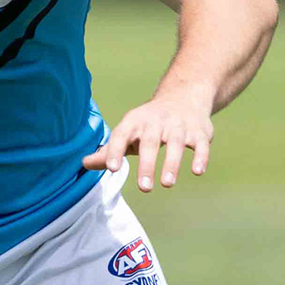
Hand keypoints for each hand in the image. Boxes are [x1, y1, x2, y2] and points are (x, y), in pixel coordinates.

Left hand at [92, 85, 216, 191]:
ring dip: (172, 163)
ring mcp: (179, 126)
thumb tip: (84, 164)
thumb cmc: (150, 123)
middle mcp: (157, 122)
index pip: (121, 135)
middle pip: (149, 142)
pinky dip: (200, 157)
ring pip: (176, 143)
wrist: (184, 96)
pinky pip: (201, 144)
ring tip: (167, 184)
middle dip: (147, 165)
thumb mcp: (129, 132)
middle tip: (144, 188)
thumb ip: (109, 150)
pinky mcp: (199, 132)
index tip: (112, 168)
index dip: (115, 151)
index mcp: (135, 122)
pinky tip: (197, 171)